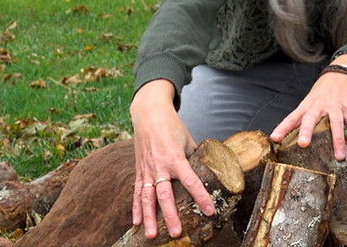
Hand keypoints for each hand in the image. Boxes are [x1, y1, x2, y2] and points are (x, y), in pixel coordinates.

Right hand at [129, 80, 215, 238]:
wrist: (149, 112)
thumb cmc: (171, 125)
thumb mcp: (188, 139)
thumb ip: (196, 156)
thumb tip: (211, 168)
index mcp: (176, 157)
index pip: (190, 181)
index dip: (201, 197)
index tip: (209, 211)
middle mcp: (160, 166)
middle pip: (165, 195)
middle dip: (170, 215)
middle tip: (176, 232)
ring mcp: (147, 169)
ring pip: (147, 198)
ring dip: (149, 217)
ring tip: (151, 235)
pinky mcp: (139, 170)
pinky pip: (137, 192)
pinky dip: (135, 208)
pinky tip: (136, 223)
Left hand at [269, 58, 346, 161]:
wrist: (342, 74)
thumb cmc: (323, 93)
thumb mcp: (309, 103)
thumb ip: (301, 119)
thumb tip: (285, 138)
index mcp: (307, 106)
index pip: (292, 117)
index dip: (282, 128)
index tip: (274, 138)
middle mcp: (319, 106)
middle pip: (311, 118)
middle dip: (307, 130)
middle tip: (303, 144)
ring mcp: (335, 106)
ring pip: (336, 124)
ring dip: (339, 141)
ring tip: (339, 157)